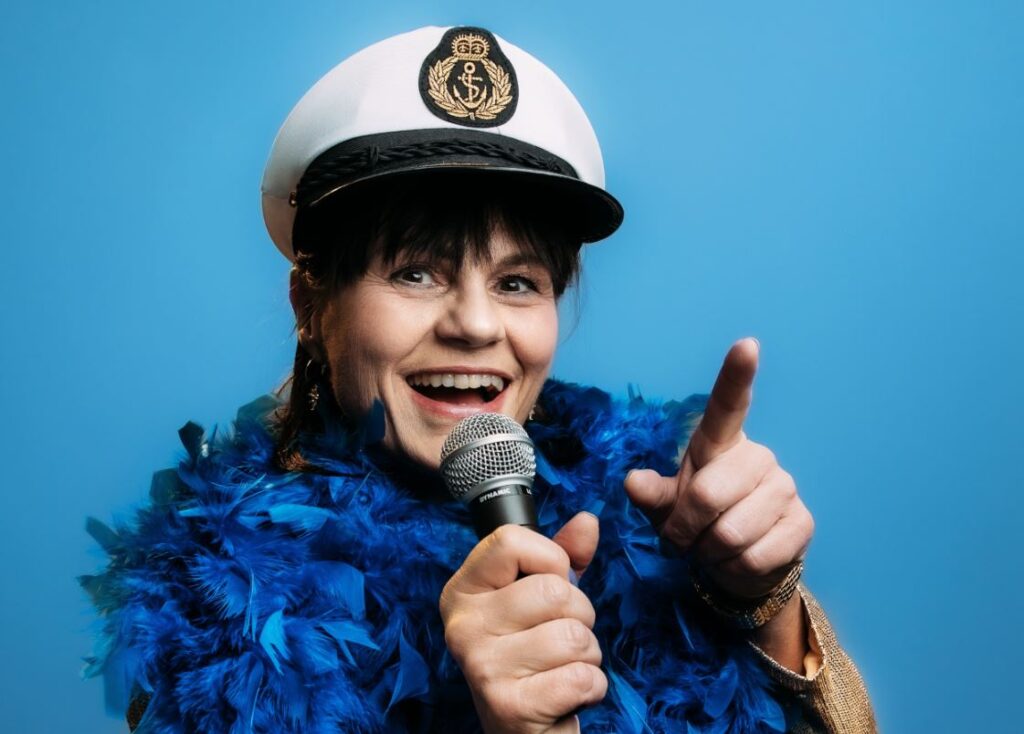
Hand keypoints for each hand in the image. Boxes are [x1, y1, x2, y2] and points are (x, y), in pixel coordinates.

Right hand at [439, 514, 605, 732]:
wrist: (522, 730)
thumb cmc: (534, 657)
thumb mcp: (542, 598)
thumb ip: (563, 556)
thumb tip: (587, 521)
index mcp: (464, 591)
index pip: (512, 541)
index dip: (551, 560)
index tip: (548, 585)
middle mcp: (462, 625)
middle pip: (554, 590)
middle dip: (579, 616)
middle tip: (559, 638)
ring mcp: (481, 666)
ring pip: (573, 635)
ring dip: (587, 655)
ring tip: (563, 667)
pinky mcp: (507, 706)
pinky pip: (580, 677)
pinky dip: (591, 687)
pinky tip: (568, 694)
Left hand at [624, 338, 813, 598]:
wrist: (740, 564)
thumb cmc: (698, 523)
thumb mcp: (667, 506)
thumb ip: (652, 494)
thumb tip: (633, 482)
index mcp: (721, 444)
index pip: (729, 404)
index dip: (736, 375)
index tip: (746, 345)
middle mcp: (758, 457)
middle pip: (708, 494)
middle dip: (686, 529)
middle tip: (687, 537)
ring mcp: (785, 488)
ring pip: (730, 533)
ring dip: (709, 552)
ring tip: (713, 548)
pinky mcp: (803, 524)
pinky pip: (753, 556)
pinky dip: (733, 569)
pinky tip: (738, 560)